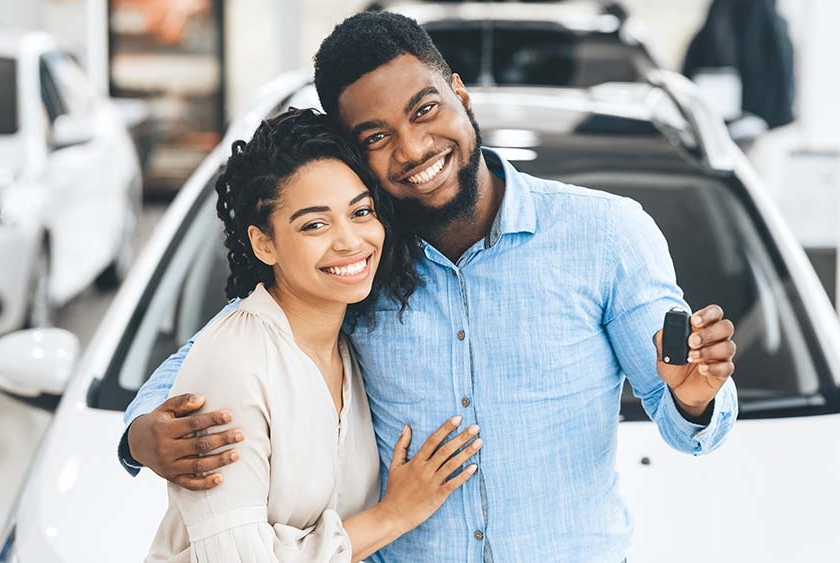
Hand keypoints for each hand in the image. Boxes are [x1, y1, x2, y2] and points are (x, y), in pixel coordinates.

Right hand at [126, 393, 243, 489]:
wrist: (136, 444)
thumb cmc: (158, 422)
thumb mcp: (165, 408)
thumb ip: (182, 402)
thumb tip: (202, 399)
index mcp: (164, 429)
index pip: (193, 424)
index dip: (212, 419)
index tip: (230, 415)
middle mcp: (165, 449)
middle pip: (199, 445)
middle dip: (222, 439)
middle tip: (240, 435)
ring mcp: (168, 466)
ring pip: (197, 465)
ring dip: (219, 461)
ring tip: (236, 454)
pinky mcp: (171, 478)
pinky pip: (190, 484)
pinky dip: (205, 483)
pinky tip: (220, 478)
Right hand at [378, 416, 481, 534]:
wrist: (392, 515)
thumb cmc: (394, 491)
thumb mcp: (395, 465)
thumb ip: (401, 445)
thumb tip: (406, 427)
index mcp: (416, 461)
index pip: (433, 440)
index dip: (446, 428)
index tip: (458, 419)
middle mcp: (425, 470)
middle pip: (446, 450)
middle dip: (462, 437)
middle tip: (475, 427)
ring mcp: (432, 483)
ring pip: (452, 464)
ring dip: (467, 453)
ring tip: (479, 442)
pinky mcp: (437, 496)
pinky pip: (453, 483)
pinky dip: (464, 475)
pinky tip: (474, 467)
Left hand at [654, 304, 735, 417]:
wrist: (678, 389)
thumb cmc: (674, 366)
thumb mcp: (663, 352)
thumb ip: (663, 339)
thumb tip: (664, 331)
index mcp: (702, 328)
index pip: (714, 313)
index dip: (708, 314)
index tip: (695, 321)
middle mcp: (715, 340)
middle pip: (726, 327)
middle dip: (709, 333)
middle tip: (691, 342)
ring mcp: (721, 356)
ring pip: (728, 346)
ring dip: (709, 351)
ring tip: (692, 357)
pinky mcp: (723, 372)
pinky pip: (727, 367)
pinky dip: (714, 367)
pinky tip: (702, 369)